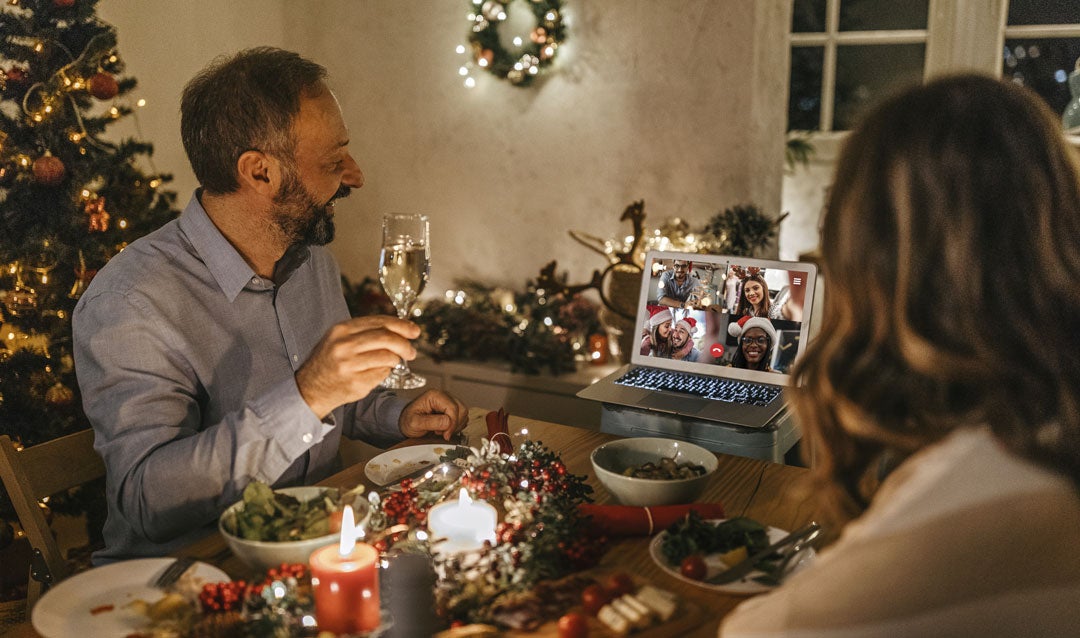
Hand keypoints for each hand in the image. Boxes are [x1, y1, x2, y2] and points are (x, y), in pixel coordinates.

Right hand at [296, 315, 419, 417]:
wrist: (310, 388)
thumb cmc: (330, 361)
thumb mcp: (340, 339)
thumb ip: (366, 332)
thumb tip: (401, 329)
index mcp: (342, 330)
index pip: (379, 322)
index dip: (401, 325)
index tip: (414, 331)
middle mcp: (344, 346)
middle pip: (386, 338)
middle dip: (404, 344)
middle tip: (411, 351)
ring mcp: (349, 365)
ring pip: (387, 357)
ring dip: (396, 359)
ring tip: (395, 362)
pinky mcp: (355, 383)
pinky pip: (381, 374)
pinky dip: (385, 372)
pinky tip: (378, 372)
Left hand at [399, 390, 468, 440]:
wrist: (407, 422)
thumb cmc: (409, 420)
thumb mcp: (414, 423)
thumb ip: (431, 422)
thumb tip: (447, 422)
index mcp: (435, 396)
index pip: (453, 408)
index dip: (452, 423)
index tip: (446, 435)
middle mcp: (444, 396)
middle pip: (461, 409)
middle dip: (454, 424)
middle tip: (442, 432)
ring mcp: (449, 402)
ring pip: (463, 413)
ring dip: (456, 426)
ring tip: (441, 430)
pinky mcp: (452, 409)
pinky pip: (462, 417)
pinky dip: (456, 426)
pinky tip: (445, 429)